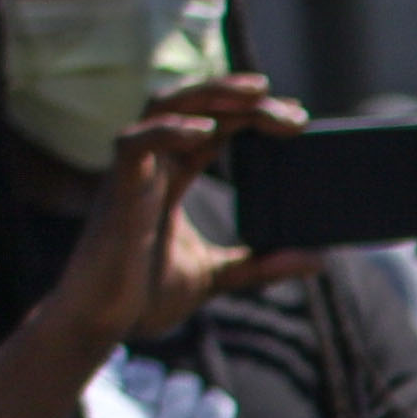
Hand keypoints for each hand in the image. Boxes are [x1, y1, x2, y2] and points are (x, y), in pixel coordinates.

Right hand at [32, 70, 302, 362]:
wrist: (99, 325)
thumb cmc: (143, 296)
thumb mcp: (216, 277)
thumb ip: (260, 265)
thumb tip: (317, 260)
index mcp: (171, 177)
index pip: (213, 127)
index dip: (250, 115)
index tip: (297, 118)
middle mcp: (151, 165)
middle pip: (194, 107)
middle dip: (241, 98)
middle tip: (293, 108)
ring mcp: (131, 173)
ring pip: (163, 106)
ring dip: (211, 95)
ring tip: (257, 92)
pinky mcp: (115, 189)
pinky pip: (135, 143)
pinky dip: (168, 131)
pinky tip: (205, 133)